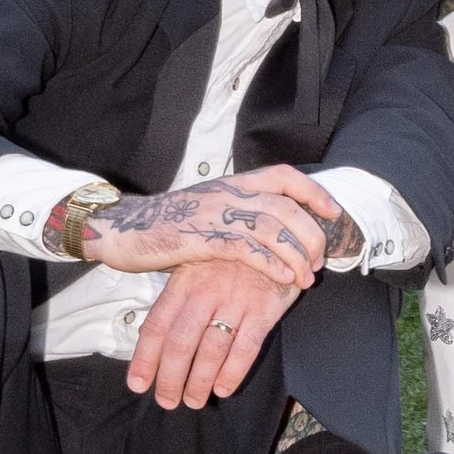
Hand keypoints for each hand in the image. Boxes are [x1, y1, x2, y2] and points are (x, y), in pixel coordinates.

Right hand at [81, 166, 353, 283]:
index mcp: (232, 182)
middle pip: (286, 206)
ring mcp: (215, 213)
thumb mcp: (206, 206)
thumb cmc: (165, 224)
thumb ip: (235, 209)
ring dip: (296, 254)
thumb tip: (270, 224)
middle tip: (320, 259)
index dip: (313, 191)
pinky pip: (247, 249)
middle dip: (310, 234)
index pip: (284, 175)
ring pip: (272, 228)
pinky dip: (271, 264)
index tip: (333, 212)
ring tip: (306, 277)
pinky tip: (283, 278)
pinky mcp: (203, 237)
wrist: (120, 228)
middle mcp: (228, 191)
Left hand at [127, 254, 289, 407]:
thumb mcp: (197, 264)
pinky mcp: (265, 307)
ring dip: (199, 381)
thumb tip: (150, 334)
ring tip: (193, 400)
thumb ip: (177, 297)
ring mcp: (237, 299)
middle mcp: (207, 290)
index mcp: (184, 280)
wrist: (276, 233)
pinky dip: (233, 372)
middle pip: (181, 343)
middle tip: (167, 401)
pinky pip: (246, 347)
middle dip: (171, 378)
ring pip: (211, 349)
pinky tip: (223, 388)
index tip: (138, 384)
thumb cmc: (230, 256)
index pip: (157, 325)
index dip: (145, 358)